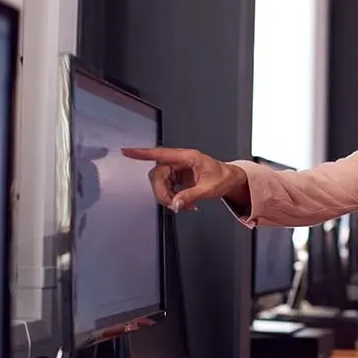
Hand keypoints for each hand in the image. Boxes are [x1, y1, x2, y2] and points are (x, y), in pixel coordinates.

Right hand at [121, 147, 248, 211]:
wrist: (229, 179)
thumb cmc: (223, 177)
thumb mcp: (209, 188)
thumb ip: (191, 196)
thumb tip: (175, 203)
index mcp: (187, 157)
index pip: (161, 154)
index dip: (142, 153)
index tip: (127, 152)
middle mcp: (179, 161)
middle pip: (157, 175)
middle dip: (162, 192)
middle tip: (173, 205)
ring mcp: (177, 169)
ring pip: (160, 183)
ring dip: (167, 197)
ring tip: (184, 205)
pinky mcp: (177, 178)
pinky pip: (166, 188)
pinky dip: (172, 198)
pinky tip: (184, 203)